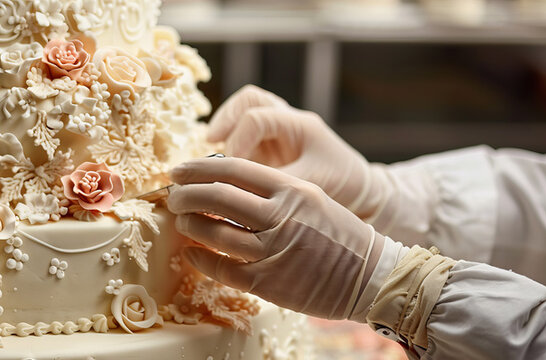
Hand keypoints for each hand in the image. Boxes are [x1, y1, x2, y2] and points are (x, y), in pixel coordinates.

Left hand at [166, 157, 390, 319]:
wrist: (373, 276)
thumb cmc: (339, 235)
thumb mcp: (312, 198)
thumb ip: (272, 190)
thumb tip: (223, 182)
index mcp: (293, 190)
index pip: (233, 169)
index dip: (199, 168)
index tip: (179, 171)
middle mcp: (282, 217)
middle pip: (217, 197)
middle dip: (186, 194)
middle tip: (173, 196)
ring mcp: (274, 251)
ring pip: (214, 232)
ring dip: (189, 225)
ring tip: (182, 221)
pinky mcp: (269, 283)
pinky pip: (222, 268)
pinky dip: (200, 258)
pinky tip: (191, 253)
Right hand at [207, 85, 383, 217]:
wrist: (360, 189)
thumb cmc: (342, 184)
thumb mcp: (311, 185)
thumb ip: (277, 183)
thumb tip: (239, 189)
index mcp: (300, 125)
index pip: (257, 118)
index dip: (238, 141)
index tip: (232, 168)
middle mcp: (287, 121)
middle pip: (250, 99)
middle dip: (226, 118)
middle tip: (211, 142)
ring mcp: (277, 130)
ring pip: (244, 109)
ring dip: (225, 125)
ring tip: (212, 149)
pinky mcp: (269, 145)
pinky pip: (241, 132)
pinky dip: (228, 141)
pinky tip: (222, 163)